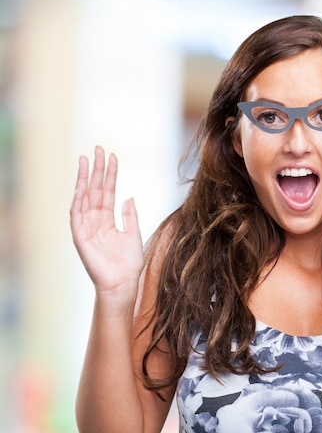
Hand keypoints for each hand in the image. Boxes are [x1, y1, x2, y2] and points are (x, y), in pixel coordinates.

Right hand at [70, 147, 143, 297]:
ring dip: (85, 178)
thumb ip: (130, 216)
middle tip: (99, 148)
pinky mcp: (79, 236)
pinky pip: (76, 214)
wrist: (123, 283)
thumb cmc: (129, 264)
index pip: (107, 192)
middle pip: (95, 190)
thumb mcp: (133, 234)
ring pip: (84, 197)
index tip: (113, 156)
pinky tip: (82, 184)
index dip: (110, 175)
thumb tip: (129, 197)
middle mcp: (95, 221)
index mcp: (107, 220)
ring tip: (88, 159)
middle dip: (97, 169)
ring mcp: (86, 227)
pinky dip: (78, 198)